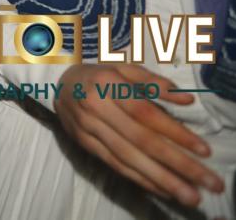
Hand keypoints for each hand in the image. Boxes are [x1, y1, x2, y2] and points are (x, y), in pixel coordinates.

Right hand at [54, 63, 223, 207]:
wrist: (56, 85)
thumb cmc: (98, 75)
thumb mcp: (124, 68)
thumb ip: (154, 82)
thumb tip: (187, 101)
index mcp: (106, 84)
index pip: (145, 113)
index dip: (175, 132)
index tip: (204, 150)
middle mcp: (95, 108)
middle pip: (140, 140)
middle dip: (177, 163)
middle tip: (206, 182)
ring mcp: (88, 128)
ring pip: (128, 158)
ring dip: (161, 179)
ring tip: (188, 195)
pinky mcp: (85, 144)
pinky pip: (115, 165)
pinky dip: (140, 179)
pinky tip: (163, 190)